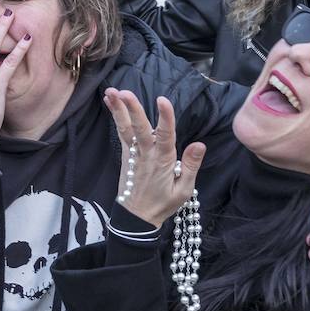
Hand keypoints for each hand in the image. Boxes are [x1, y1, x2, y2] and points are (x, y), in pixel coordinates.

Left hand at [103, 87, 204, 226]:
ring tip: (111, 92)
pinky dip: (116, 116)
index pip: (165, 136)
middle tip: (125, 93)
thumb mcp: (184, 190)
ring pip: (126, 128)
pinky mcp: (126, 154)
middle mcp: (147, 154)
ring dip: (118, 109)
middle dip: (133, 110)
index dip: (165, 118)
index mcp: (164, 161)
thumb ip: (191, 166)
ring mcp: (134, 153)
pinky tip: (110, 102)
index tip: (163, 100)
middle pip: (140, 129)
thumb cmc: (163, 203)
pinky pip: (121, 132)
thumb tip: (200, 144)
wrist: (136, 218)